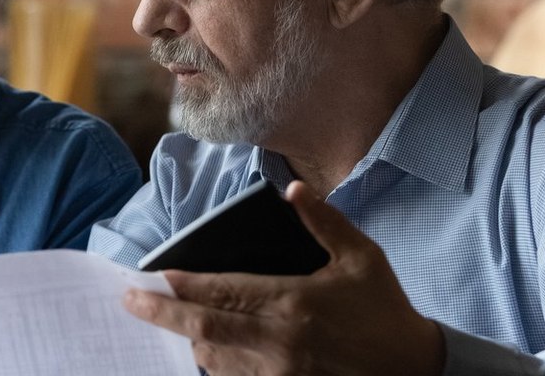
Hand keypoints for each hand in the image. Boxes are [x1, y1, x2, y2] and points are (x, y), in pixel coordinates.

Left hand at [122, 181, 444, 375]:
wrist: (418, 374)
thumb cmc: (386, 313)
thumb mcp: (362, 259)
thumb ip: (324, 222)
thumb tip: (292, 189)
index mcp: (292, 302)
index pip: (222, 291)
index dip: (183, 285)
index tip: (153, 277)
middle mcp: (278, 342)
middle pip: (203, 328)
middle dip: (161, 314)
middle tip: (129, 303)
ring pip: (213, 360)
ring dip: (187, 341)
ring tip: (166, 323)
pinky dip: (213, 367)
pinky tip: (202, 352)